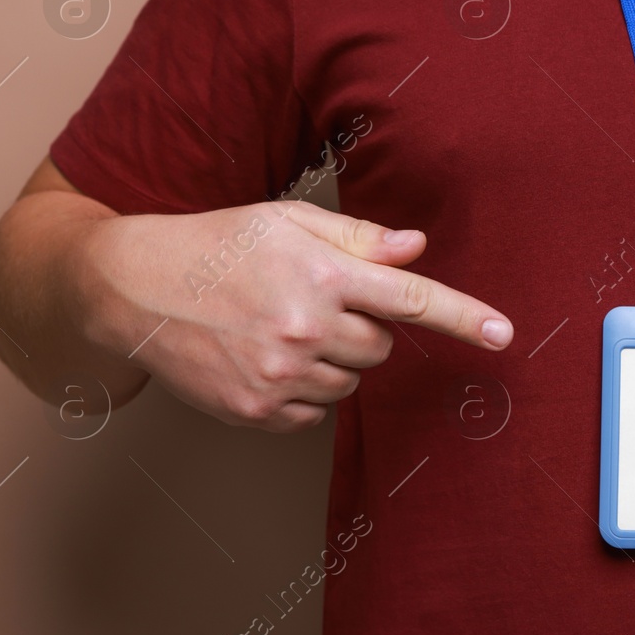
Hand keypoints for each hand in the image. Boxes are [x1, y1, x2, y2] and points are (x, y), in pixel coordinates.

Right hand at [78, 200, 512, 431]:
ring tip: (276, 327)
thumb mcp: (286, 223)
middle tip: (311, 303)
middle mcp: (305, 327)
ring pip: (350, 381)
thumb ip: (358, 238)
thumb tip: (417, 248)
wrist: (130, 288)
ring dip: (331, 359)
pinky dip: (303, 390)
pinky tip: (262, 358)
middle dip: (361, 327)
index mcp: (321, 274)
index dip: (463, 317)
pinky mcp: (258, 410)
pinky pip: (316, 411)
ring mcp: (280, 374)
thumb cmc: (215, 246)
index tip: (503, 334)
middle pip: (381, 347)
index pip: (411, 299)